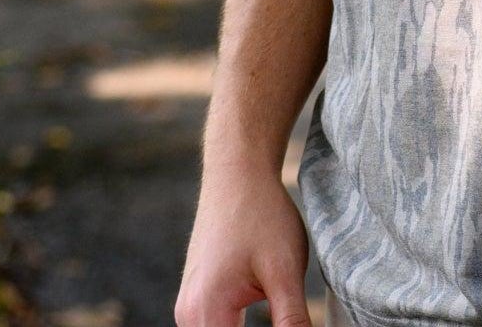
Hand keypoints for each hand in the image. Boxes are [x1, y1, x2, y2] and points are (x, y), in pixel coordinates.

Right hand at [175, 162, 314, 326]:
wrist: (238, 170)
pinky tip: (270, 317)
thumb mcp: (284, 270)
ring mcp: (189, 305)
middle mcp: (188, 315)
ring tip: (283, 316)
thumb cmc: (261, 214)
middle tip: (292, 322)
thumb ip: (292, 321)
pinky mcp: (197, 296)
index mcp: (206, 313)